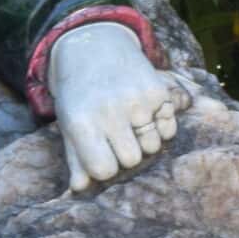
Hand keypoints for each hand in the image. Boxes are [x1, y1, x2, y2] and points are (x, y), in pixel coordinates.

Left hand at [49, 21, 190, 192]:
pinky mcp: (158, 91)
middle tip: (115, 135)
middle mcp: (109, 111)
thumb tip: (79, 189)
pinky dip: (160, 126)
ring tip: (129, 121)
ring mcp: (136, 100)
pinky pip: (169, 129)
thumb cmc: (79, 95)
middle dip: (125, 153)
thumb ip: (76, 159)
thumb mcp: (69, 125)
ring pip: (153, 147)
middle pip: (131, 160)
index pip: (104, 170)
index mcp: (81, 123)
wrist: (93, 48)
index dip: (104, 167)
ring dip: (144, 140)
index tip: (100, 155)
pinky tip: (145, 111)